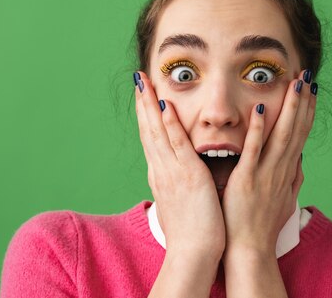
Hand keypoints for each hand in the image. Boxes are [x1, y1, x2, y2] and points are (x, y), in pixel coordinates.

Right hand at [134, 71, 225, 259]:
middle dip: (142, 103)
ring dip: (150, 105)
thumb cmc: (193, 232)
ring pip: (157, 132)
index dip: (146, 116)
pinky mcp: (187, 176)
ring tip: (144, 82)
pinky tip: (165, 106)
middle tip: (138, 79)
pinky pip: (176, 144)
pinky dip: (169, 125)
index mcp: (162, 175)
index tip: (144, 96)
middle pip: (148, 130)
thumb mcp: (181, 201)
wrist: (193, 253)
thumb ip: (181, 183)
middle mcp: (162, 170)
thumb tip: (183, 174)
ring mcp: (172, 172)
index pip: (152, 139)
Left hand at [221, 69, 316, 256]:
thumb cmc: (263, 225)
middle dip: (302, 102)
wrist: (250, 249)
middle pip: (296, 129)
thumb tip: (300, 161)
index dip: (306, 112)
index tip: (311, 91)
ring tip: (295, 84)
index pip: (300, 135)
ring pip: (281, 134)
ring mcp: (265, 173)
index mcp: (286, 171)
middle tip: (307, 77)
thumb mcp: (285, 200)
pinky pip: (253, 150)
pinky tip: (258, 107)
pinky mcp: (247, 179)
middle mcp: (281, 168)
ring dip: (289, 108)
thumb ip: (293, 178)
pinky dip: (257, 128)